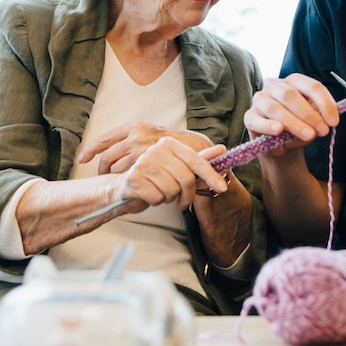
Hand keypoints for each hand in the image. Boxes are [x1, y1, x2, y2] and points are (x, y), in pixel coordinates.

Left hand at [77, 122, 213, 173]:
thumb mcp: (150, 134)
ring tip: (120, 183)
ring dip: (116, 179)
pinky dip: (128, 183)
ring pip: (117, 170)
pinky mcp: (149, 164)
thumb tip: (108, 150)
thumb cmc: (170, 144)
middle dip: (103, 170)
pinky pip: (129, 177)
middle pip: (107, 157)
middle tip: (104, 178)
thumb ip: (132, 140)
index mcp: (133, 127)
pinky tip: (130, 186)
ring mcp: (142, 150)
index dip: (90, 150)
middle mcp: (135, 136)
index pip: (104, 139)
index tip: (82, 159)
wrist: (194, 149)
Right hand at [111, 137, 227, 210]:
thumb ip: (198, 159)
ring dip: (168, 198)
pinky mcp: (133, 179)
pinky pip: (157, 198)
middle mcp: (155, 150)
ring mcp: (143, 163)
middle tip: (180, 201)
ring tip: (159, 192)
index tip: (222, 189)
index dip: (211, 176)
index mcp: (168, 143)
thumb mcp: (177, 167)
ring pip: (171, 190)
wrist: (123, 186)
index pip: (195, 161)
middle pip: (186, 179)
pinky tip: (148, 196)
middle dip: (186, 195)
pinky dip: (155, 201)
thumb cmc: (153, 177)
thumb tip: (222, 150)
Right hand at [244, 74, 340, 155]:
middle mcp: (274, 86)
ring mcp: (260, 100)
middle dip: (309, 114)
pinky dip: (269, 126)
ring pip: (275, 108)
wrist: (281, 147)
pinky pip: (258, 120)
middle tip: (323, 131)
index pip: (311, 86)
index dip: (325, 103)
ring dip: (294, 123)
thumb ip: (318, 118)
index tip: (334, 122)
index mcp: (293, 82)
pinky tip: (279, 131)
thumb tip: (325, 120)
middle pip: (291, 95)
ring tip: (309, 136)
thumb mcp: (313, 121)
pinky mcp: (249, 117)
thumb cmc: (299, 128)